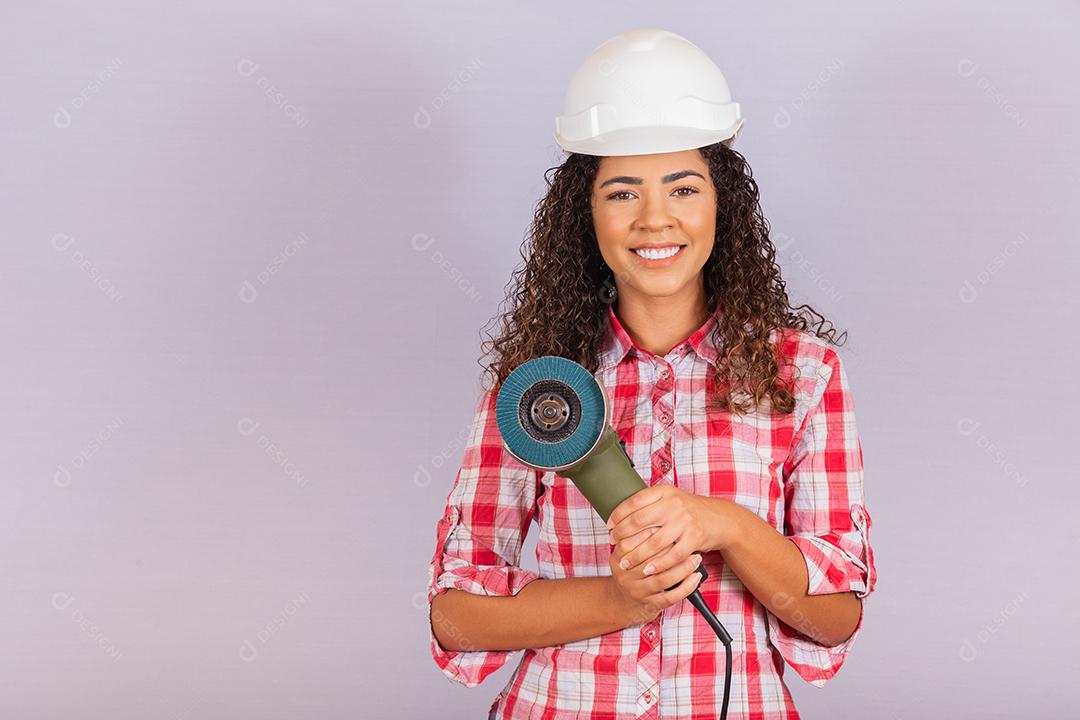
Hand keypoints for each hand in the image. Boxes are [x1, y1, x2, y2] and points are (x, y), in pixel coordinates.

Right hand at [605, 527, 703, 625]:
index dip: (649, 532)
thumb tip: (656, 509)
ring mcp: (638, 591)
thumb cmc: (631, 569)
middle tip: (687, 538)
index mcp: (618, 558)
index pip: (632, 543)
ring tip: (697, 558)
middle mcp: (626, 575)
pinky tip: (696, 578)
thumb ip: (636, 533)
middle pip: (648, 561)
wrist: (622, 602)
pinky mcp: (650, 604)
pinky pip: (670, 597)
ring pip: (662, 579)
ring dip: (683, 568)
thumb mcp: (626, 551)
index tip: (666, 523)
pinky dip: (686, 587)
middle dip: (670, 548)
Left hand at [607, 485, 723, 579]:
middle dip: (622, 535)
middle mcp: (674, 504)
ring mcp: (685, 521)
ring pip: (654, 542)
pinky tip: (648, 570)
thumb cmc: (689, 510)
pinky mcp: (694, 538)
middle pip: (639, 521)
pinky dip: (658, 565)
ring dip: (636, 555)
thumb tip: (620, 515)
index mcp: (665, 491)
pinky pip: (672, 555)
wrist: (719, 519)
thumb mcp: (670, 498)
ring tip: (625, 562)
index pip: (634, 501)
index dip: (618, 514)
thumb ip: (650, 503)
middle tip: (613, 543)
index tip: (609, 525)